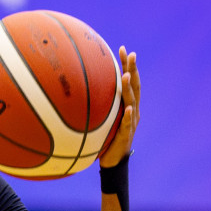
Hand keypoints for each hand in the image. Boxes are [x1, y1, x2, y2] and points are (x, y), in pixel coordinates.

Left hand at [99, 46, 138, 167]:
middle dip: (133, 69)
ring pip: (133, 102)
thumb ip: (96, 103)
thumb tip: (76, 87)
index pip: (130, 81)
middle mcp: (133, 111)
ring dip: (129, 88)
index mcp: (128, 105)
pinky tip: (129, 109)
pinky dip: (129, 116)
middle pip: (134, 86)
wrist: (113, 161)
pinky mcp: (126, 135)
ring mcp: (131, 122)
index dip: (128, 65)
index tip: (123, 49)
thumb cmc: (105, 137)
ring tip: (127, 75)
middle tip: (130, 54)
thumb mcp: (101, 117)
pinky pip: (128, 124)